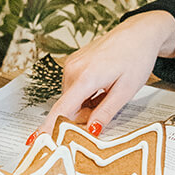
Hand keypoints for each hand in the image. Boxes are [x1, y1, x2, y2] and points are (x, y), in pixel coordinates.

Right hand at [35, 11, 174, 138]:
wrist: (139, 33)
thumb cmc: (136, 58)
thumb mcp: (125, 91)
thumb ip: (105, 113)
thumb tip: (90, 131)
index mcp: (86, 77)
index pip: (61, 109)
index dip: (49, 128)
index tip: (36, 142)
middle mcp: (73, 69)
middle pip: (68, 108)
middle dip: (83, 117)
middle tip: (108, 107)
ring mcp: (71, 64)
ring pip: (71, 99)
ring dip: (86, 105)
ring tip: (108, 92)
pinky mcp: (73, 62)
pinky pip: (74, 88)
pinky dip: (86, 95)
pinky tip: (102, 86)